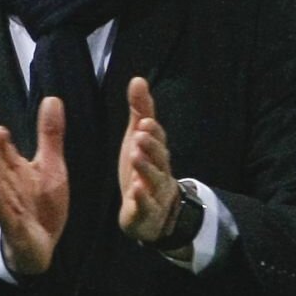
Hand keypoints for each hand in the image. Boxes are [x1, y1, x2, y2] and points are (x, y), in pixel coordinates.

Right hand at [0, 97, 68, 275]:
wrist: (42, 245)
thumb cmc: (42, 203)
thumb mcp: (51, 166)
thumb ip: (49, 135)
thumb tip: (52, 98)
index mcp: (16, 171)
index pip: (5, 153)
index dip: (1, 142)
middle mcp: (9, 187)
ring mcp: (9, 208)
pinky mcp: (15, 227)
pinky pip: (5, 214)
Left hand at [118, 77, 181, 245]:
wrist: (152, 216)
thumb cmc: (144, 171)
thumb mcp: (138, 140)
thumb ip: (140, 112)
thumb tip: (137, 79)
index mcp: (158, 155)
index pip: (158, 141)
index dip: (153, 132)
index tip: (145, 121)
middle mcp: (160, 173)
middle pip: (159, 159)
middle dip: (151, 146)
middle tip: (140, 135)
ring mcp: (155, 194)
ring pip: (153, 180)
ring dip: (145, 167)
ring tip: (135, 156)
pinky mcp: (146, 213)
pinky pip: (146, 206)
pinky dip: (142, 198)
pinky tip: (136, 190)